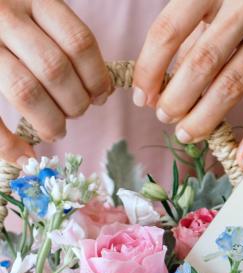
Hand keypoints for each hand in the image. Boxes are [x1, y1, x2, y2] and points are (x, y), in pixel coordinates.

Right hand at [0, 0, 110, 162]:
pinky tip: (24, 156)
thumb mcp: (39, 17)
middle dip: (75, 103)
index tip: (101, 96)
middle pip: (55, 70)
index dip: (97, 77)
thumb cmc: (13, 27)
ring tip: (56, 129)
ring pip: (26, 91)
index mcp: (34, 0)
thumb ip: (66, 45)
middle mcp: (6, 16)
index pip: (79, 42)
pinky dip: (8, 144)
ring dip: (49, 121)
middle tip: (75, 113)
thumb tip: (103, 92)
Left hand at [134, 0, 242, 168]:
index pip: (169, 31)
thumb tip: (166, 79)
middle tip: (165, 118)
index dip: (149, 69)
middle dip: (176, 99)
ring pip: (233, 86)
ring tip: (188, 134)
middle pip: (201, 64)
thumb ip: (196, 28)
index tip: (142, 96)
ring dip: (205, 118)